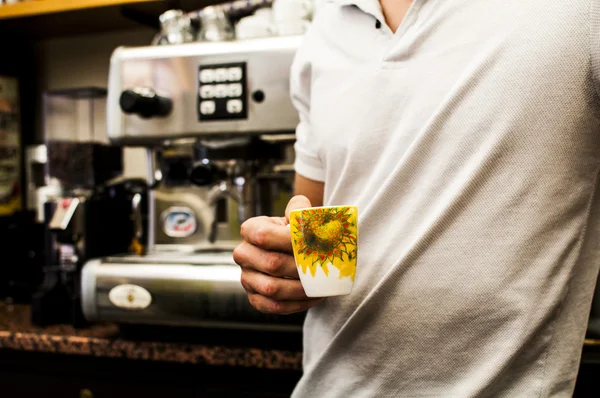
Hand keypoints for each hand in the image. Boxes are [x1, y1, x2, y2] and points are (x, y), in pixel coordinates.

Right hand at [233, 195, 323, 314]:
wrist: (292, 251)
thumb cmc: (296, 232)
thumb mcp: (297, 215)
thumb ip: (300, 209)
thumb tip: (302, 214)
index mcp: (250, 229)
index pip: (263, 235)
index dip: (288, 241)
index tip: (313, 244)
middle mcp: (243, 254)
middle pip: (271, 264)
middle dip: (300, 268)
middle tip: (321, 268)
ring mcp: (247, 278)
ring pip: (272, 288)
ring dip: (300, 289)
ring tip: (320, 286)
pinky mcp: (255, 298)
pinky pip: (274, 306)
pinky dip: (296, 305)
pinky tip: (313, 298)